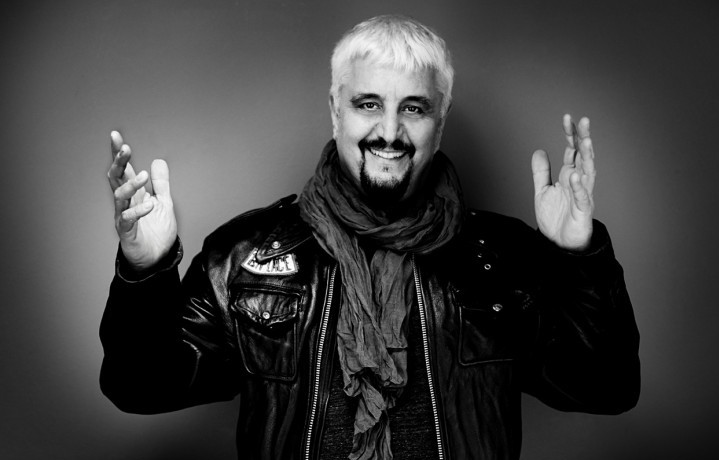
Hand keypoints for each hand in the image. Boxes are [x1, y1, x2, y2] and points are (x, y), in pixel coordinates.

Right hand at [107, 131, 177, 270]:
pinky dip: (138, 211)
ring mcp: (124, 216)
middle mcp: (126, 202)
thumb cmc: (156, 231)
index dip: (119, 153)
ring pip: (120, 196)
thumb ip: (161, 184)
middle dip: (119, 162)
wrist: (156, 258)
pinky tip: (149, 205)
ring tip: (144, 176)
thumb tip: (158, 161)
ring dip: (131, 184)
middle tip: (124, 148)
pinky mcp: (127, 232)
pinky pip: (127, 219)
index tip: (115, 135)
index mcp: (134, 193)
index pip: (124, 169)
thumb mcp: (164, 202)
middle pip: (116, 178)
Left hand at [531, 114, 595, 250]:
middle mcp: (578, 182)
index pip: (572, 150)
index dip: (570, 134)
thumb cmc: (555, 218)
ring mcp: (582, 195)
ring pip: (588, 172)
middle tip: (584, 120)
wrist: (558, 244)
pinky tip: (575, 175)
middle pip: (583, 156)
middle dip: (583, 138)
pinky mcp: (582, 211)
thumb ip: (541, 171)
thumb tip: (539, 150)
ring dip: (587, 156)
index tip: (567, 118)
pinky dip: (579, 186)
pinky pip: (582, 197)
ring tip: (585, 140)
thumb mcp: (542, 190)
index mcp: (569, 175)